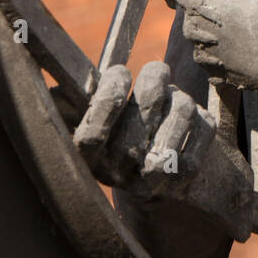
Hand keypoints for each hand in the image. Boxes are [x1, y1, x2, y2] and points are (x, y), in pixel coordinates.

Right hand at [73, 60, 215, 200]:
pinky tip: (193, 121)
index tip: (121, 72)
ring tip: (174, 100)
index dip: (108, 98)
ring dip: (180, 97)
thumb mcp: (94, 120)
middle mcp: (118, 175)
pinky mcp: (186, 176)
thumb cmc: (121, 134)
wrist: (159, 186)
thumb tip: (54, 86)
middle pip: (141, 117)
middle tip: (156, 73)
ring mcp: (153, 180)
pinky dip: (202, 114)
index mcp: (89, 159)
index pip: (92, 136)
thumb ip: (73, 101)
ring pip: (178, 112)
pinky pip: (203, 125)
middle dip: (153, 84)